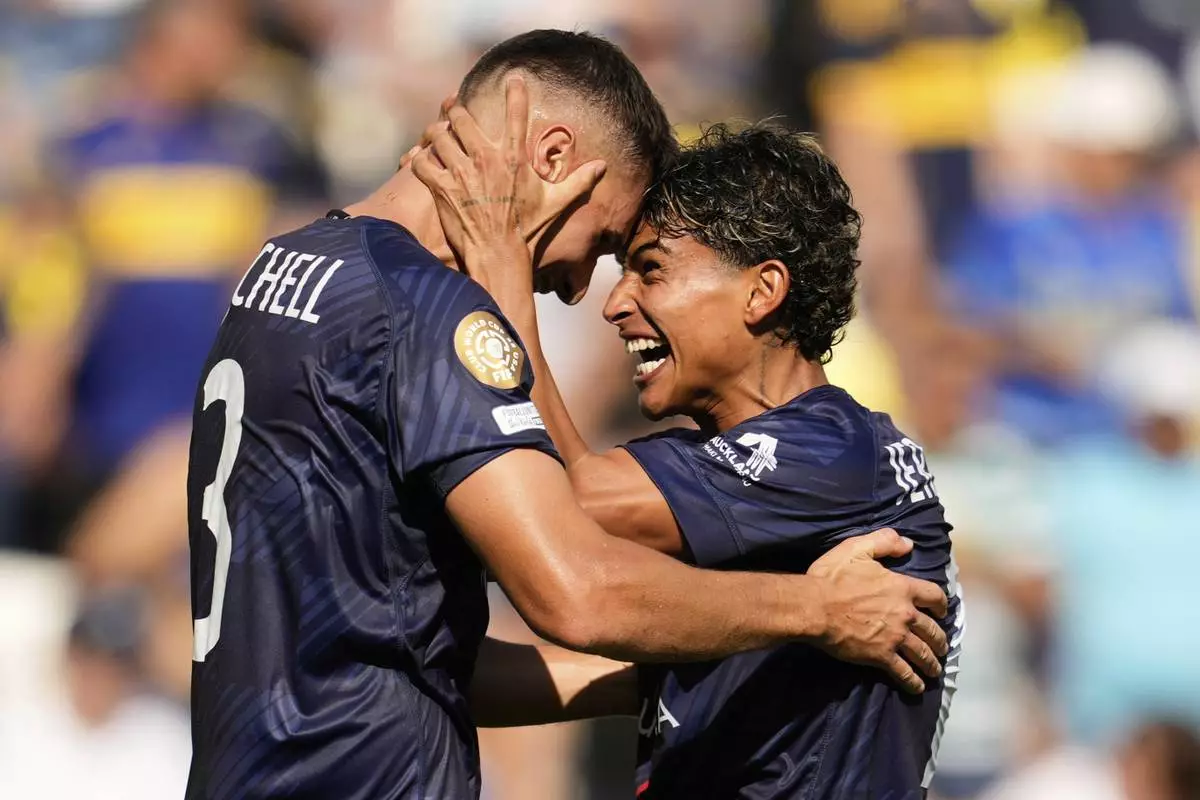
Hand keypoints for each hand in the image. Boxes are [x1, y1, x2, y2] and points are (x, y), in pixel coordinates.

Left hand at [409, 77, 606, 275]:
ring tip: (437, 138)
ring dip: (435, 135)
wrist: (498, 255)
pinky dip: (417, 160)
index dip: (516, 91)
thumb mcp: (555, 203)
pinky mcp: (443, 188)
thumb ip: (578, 182)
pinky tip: (420, 162)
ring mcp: (462, 172)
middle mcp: (486, 159)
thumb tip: (603, 167)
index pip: (517, 114)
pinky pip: (421, 162)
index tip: (514, 78)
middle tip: (454, 111)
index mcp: (514, 158)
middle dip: (456, 111)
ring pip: (438, 135)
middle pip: (462, 116)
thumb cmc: (527, 230)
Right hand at [808, 529, 948, 693]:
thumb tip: (908, 543)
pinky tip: (917, 686)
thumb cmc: (832, 577)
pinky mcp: (881, 656)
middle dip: (940, 640)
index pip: (934, 596)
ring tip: (934, 669)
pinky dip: (913, 681)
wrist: (815, 607)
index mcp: (902, 588)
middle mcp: (905, 614)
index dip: (941, 605)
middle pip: (933, 630)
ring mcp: (895, 637)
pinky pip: (904, 672)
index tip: (942, 613)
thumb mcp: (856, 549)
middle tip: (942, 647)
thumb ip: (884, 542)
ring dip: (931, 662)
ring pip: (922, 653)